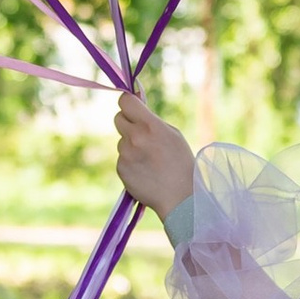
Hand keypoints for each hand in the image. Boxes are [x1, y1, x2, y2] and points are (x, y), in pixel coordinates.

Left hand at [115, 91, 196, 218]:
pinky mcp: (120, 169)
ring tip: (149, 159)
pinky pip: (122, 158)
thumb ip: (151, 119)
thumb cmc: (181, 162)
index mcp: (150, 126)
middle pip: (118, 118)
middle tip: (140, 132)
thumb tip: (135, 104)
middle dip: (127, 122)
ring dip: (131, 145)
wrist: (180, 196)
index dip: (128, 102)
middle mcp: (134, 138)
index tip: (131, 106)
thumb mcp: (172, 134)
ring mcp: (125, 154)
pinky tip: (145, 171)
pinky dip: (130, 162)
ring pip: (121, 141)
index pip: (125, 101)